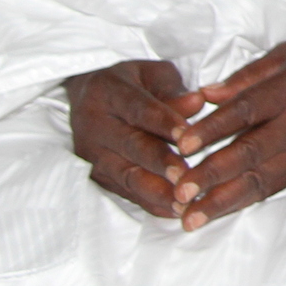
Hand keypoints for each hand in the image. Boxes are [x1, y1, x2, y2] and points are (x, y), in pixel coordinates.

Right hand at [66, 58, 210, 218]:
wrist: (88, 96)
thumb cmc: (132, 84)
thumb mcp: (151, 75)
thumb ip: (173, 90)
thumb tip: (197, 103)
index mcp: (109, 92)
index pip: (138, 108)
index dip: (163, 122)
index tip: (187, 136)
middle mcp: (95, 124)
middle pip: (130, 145)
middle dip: (159, 163)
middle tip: (185, 176)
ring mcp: (93, 154)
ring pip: (125, 175)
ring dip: (156, 192)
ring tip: (184, 203)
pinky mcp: (97, 175)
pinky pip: (125, 192)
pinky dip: (150, 204)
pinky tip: (174, 211)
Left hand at [166, 41, 285, 231]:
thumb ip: (245, 76)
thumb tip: (205, 95)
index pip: (247, 110)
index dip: (215, 128)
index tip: (184, 144)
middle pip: (251, 152)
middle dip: (213, 175)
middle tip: (180, 191)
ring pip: (259, 181)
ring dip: (222, 202)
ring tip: (190, 218)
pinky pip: (270, 189)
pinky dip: (241, 203)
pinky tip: (215, 214)